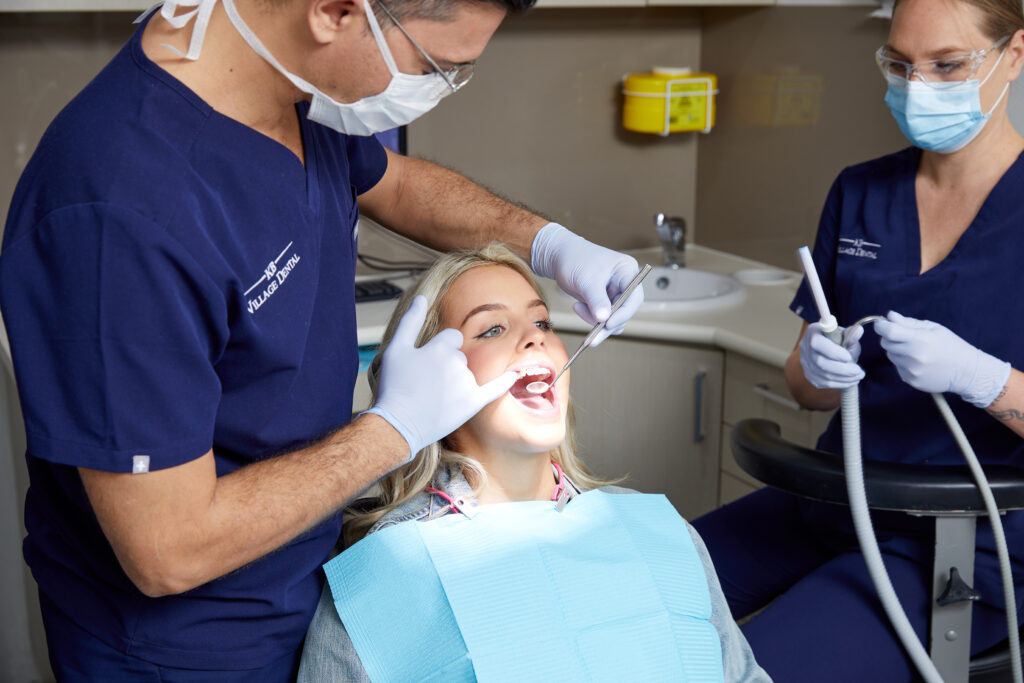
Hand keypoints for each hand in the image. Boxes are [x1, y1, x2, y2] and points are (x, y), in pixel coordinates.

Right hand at [365, 296, 516, 457]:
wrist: (398, 425)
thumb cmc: (394, 387)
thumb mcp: (395, 349)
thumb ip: (410, 321)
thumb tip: (421, 299)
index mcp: (440, 347)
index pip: (452, 338)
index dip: (440, 348)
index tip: (428, 364)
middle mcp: (457, 362)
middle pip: (460, 356)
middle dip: (448, 366)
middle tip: (427, 384)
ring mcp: (467, 383)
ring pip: (469, 373)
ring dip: (457, 381)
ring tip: (435, 397)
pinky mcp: (473, 402)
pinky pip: (495, 389)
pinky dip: (505, 382)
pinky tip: (514, 376)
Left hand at [531, 223, 642, 345]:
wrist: (559, 256)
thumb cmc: (575, 259)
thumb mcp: (586, 280)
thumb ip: (596, 300)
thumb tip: (604, 319)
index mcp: (627, 271)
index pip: (634, 297)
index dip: (623, 313)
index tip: (608, 324)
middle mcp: (624, 283)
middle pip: (624, 311)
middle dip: (607, 322)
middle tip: (593, 335)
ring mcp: (614, 293)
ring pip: (613, 317)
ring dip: (596, 319)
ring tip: (577, 307)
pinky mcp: (604, 300)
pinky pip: (602, 317)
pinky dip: (590, 317)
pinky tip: (578, 306)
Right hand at [798, 321, 864, 388]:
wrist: (831, 351)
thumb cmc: (839, 340)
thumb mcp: (846, 335)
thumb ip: (851, 335)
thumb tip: (859, 330)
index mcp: (812, 332)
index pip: (816, 343)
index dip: (832, 352)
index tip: (848, 357)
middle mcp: (805, 347)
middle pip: (820, 362)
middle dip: (842, 369)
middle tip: (858, 371)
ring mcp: (805, 362)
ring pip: (823, 375)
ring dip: (844, 378)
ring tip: (859, 376)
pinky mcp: (809, 375)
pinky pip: (823, 383)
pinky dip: (840, 384)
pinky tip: (851, 381)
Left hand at [874, 311, 1009, 407]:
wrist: (967, 372)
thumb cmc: (951, 346)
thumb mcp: (933, 328)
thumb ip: (909, 322)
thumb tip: (889, 316)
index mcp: (921, 340)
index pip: (889, 331)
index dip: (881, 326)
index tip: (881, 324)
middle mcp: (914, 356)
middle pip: (886, 343)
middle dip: (890, 337)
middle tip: (904, 337)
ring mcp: (912, 370)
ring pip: (890, 355)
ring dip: (897, 350)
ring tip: (915, 350)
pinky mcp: (911, 381)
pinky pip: (897, 367)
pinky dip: (902, 363)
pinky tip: (918, 362)